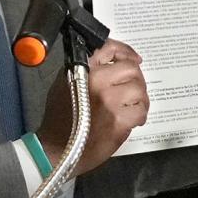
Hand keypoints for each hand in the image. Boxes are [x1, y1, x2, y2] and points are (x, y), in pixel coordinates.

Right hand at [38, 38, 148, 174]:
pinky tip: (131, 120)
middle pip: (131, 69)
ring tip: (130, 106)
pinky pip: (140, 111)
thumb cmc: (60, 117)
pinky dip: (139, 115)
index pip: (109, 48)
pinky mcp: (119, 121)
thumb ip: (85, 68)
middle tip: (131, 89)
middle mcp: (97, 81)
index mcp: (82, 69)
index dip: (126, 51)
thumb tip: (110, 60)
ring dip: (139, 98)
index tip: (133, 58)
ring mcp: (109, 101)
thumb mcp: (64, 83)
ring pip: (139, 89)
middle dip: (135, 78)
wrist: (57, 149)